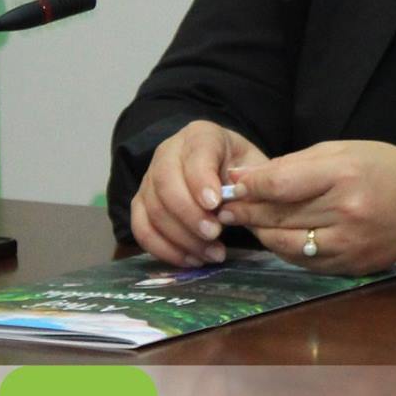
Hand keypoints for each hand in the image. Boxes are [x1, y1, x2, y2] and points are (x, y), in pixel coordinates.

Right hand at [129, 120, 267, 267]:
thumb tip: (248, 198)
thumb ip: (254, 181)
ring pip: (153, 211)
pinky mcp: (141, 204)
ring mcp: (149, 179)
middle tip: (215, 234)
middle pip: (166, 184)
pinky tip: (192, 260)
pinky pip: (142, 230)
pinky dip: (165, 249)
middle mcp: (168, 153)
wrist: (222, 170)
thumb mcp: (255, 167)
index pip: (195, 155)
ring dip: (181, 238)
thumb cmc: (241, 169)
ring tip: (212, 254)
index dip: (201, 180)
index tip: (215, 204)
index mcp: (200, 136)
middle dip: (189, 214)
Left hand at [219, 140, 395, 274]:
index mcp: (345, 175)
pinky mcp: (347, 265)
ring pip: (282, 243)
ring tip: (244, 222)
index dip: (248, 186)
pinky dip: (282, 248)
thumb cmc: (385, 169)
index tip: (228, 184)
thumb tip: (244, 177)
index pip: (280, 184)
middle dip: (244, 210)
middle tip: (222, 207)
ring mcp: (347, 243)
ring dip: (258, 232)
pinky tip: (275, 236)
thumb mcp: (343, 151)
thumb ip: (293, 165)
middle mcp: (345, 212)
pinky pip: (300, 260)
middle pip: (277, 215)